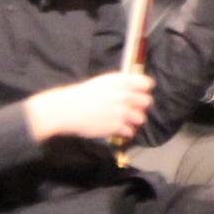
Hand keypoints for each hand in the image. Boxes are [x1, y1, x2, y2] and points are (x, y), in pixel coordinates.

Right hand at [26, 70, 154, 144]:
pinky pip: (130, 131)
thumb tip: (134, 88)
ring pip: (141, 118)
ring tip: (124, 120)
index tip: (140, 92)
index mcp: (120, 82)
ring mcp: (121, 111)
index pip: (146, 83)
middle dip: (140, 106)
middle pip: (147, 101)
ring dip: (133, 120)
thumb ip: (120, 84)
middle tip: (131, 108)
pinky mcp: (116, 126)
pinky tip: (116, 129)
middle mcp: (123, 95)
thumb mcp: (102, 82)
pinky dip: (124, 132)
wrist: (66, 110)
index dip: (144, 89)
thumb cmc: (81, 95)